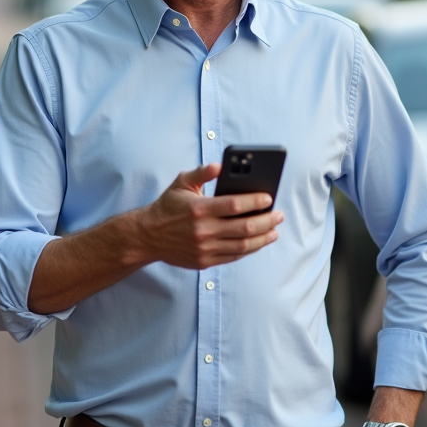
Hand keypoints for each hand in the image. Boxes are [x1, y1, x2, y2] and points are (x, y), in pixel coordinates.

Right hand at [134, 163, 283, 268]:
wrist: (148, 236)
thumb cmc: (168, 206)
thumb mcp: (181, 183)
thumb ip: (202, 172)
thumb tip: (220, 165)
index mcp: (199, 209)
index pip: (235, 205)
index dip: (255, 202)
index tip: (269, 198)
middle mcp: (203, 230)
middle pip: (244, 228)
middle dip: (267, 221)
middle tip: (279, 215)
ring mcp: (205, 248)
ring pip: (242, 245)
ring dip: (263, 238)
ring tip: (274, 231)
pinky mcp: (204, 261)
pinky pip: (233, 256)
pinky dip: (249, 249)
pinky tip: (258, 242)